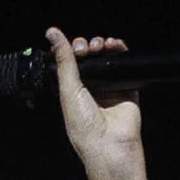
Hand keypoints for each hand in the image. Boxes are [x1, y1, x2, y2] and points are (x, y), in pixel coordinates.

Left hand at [49, 26, 163, 179]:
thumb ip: (64, 61)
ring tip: (102, 45)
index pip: (70, 62)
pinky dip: (121, 52)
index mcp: (71, 91)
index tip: (75, 46)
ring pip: (106, 58)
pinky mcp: (127, 88)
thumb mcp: (68, 90)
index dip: (71, 49)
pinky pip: (124, 65)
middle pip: (88, 57)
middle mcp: (89, 88)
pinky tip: (116, 45)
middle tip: (88, 47)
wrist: (111, 147)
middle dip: (87, 46)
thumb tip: (52, 32)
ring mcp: (108, 88)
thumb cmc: (84, 127)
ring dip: (103, 46)